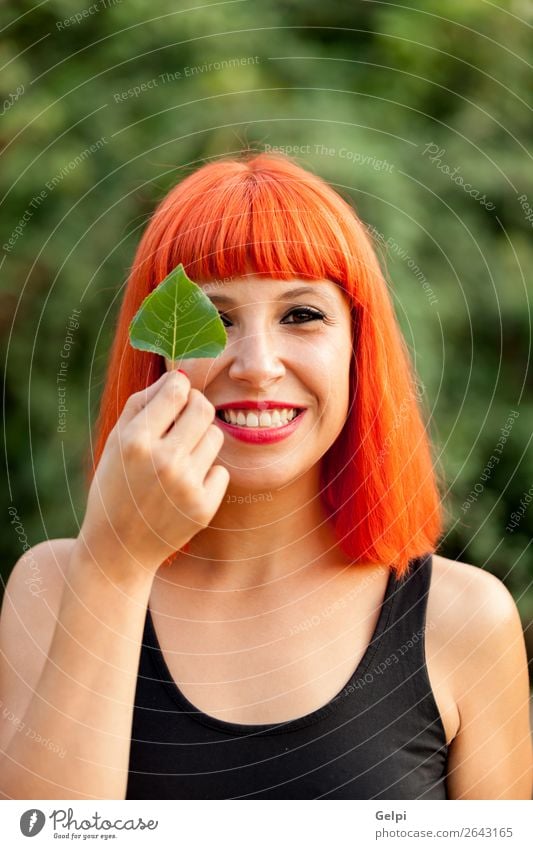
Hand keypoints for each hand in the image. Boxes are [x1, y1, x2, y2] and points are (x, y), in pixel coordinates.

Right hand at [77, 370, 228, 579]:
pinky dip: (206, 473)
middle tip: (186, 417)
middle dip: (196, 406)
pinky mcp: (204, 507)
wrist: (119, 548)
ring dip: (202, 439)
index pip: (177, 390)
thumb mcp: (116, 441)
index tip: (176, 394)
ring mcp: (186, 485)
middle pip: (203, 408)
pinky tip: (185, 486)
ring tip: (181, 456)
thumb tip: (178, 376)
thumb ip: (143, 403)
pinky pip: (220, 469)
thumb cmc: (116, 487)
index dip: (179, 387)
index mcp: (136, 441)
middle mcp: (163, 461)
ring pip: (216, 436)